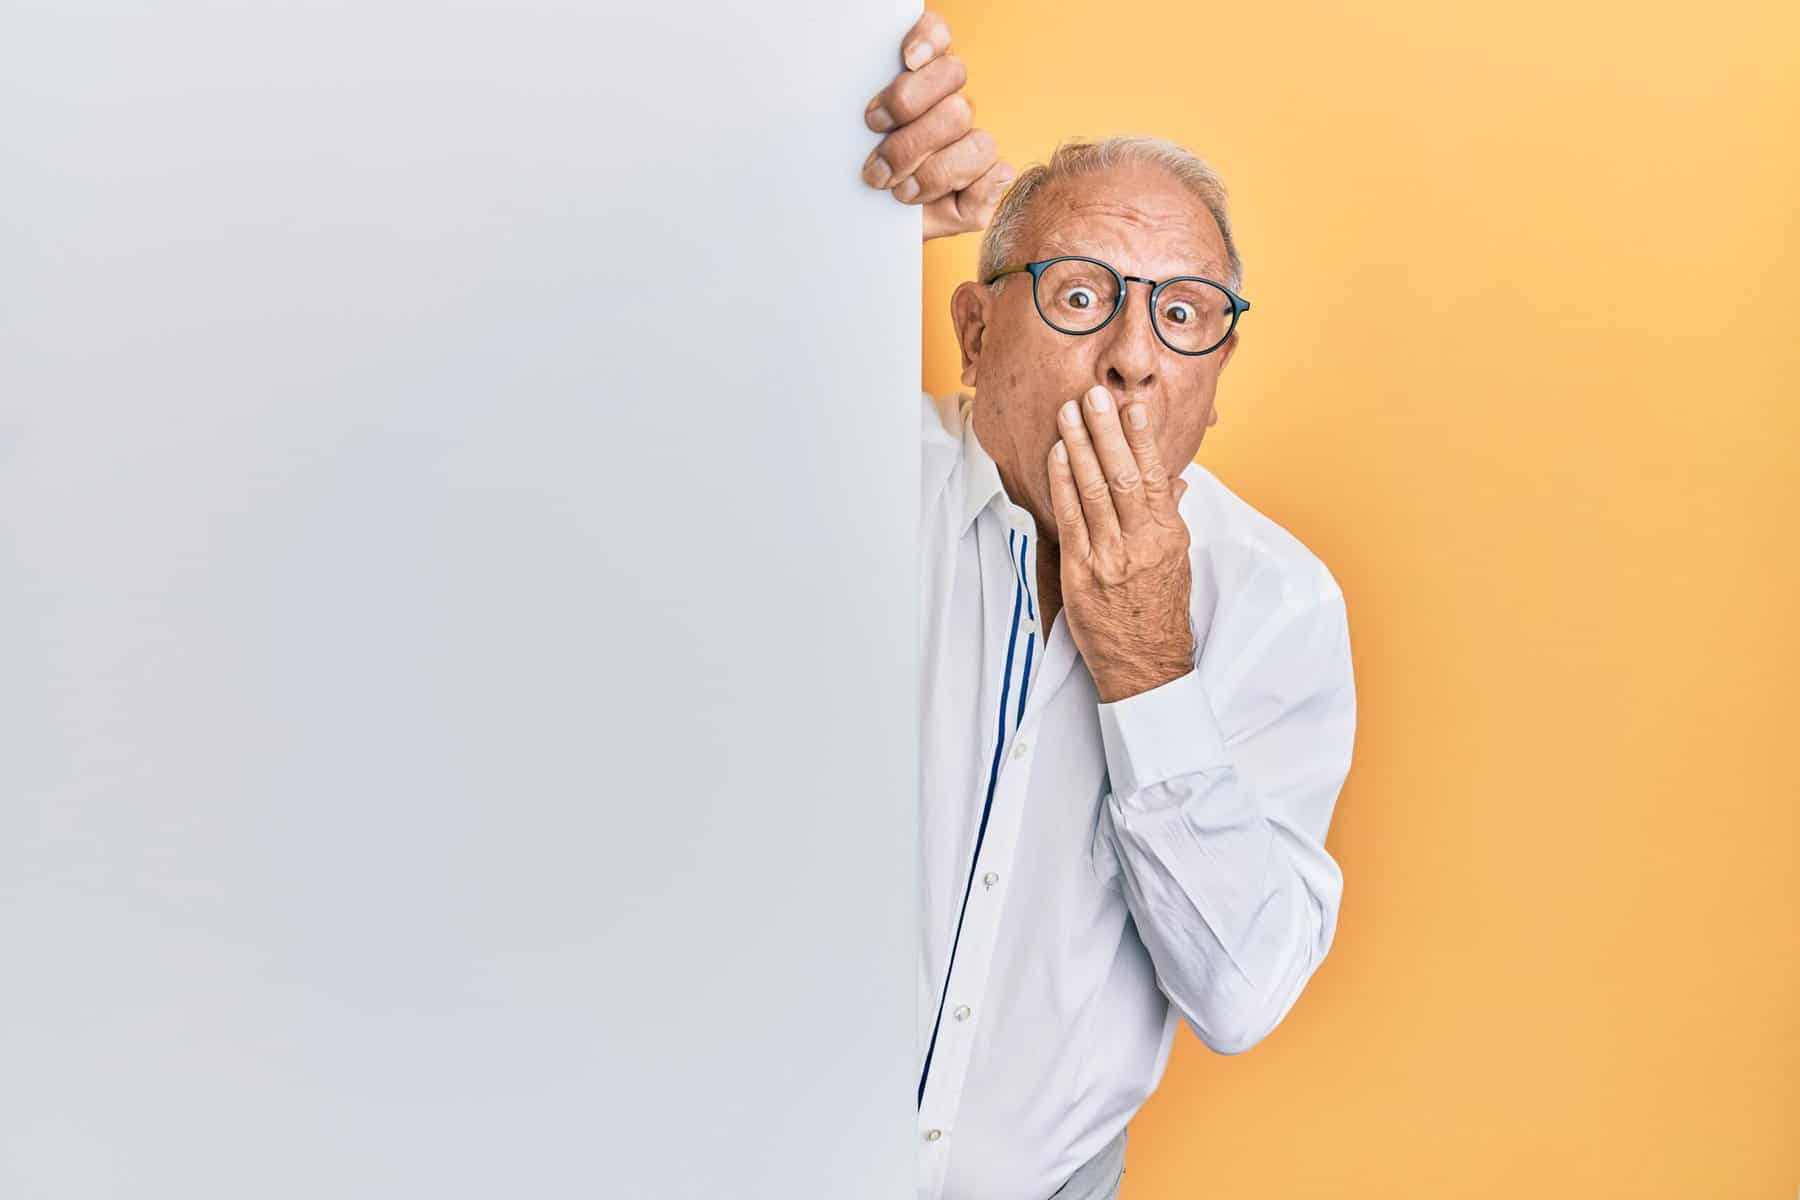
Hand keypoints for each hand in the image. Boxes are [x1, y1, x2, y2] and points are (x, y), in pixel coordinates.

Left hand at [860, 10, 1014, 240]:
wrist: (869, 230)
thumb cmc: (860, 187)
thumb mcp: (845, 157)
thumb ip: (853, 128)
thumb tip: (894, 100)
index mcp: (917, 81)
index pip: (938, 36)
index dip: (929, 40)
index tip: (906, 60)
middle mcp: (949, 103)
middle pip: (954, 90)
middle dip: (910, 132)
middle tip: (876, 163)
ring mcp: (971, 141)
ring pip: (974, 137)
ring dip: (932, 169)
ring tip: (897, 189)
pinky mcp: (987, 180)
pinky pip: (995, 174)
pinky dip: (972, 187)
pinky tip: (947, 197)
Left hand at [1047, 386, 1196, 703]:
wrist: (1145, 665)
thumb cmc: (1160, 612)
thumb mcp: (1178, 562)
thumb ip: (1172, 517)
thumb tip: (1176, 482)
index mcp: (1169, 536)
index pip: (1156, 476)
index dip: (1142, 439)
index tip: (1131, 408)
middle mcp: (1142, 543)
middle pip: (1123, 476)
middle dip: (1106, 432)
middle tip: (1093, 395)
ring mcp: (1110, 557)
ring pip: (1094, 491)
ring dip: (1079, 447)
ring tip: (1069, 413)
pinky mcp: (1082, 572)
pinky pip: (1071, 519)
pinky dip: (1062, 483)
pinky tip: (1057, 455)